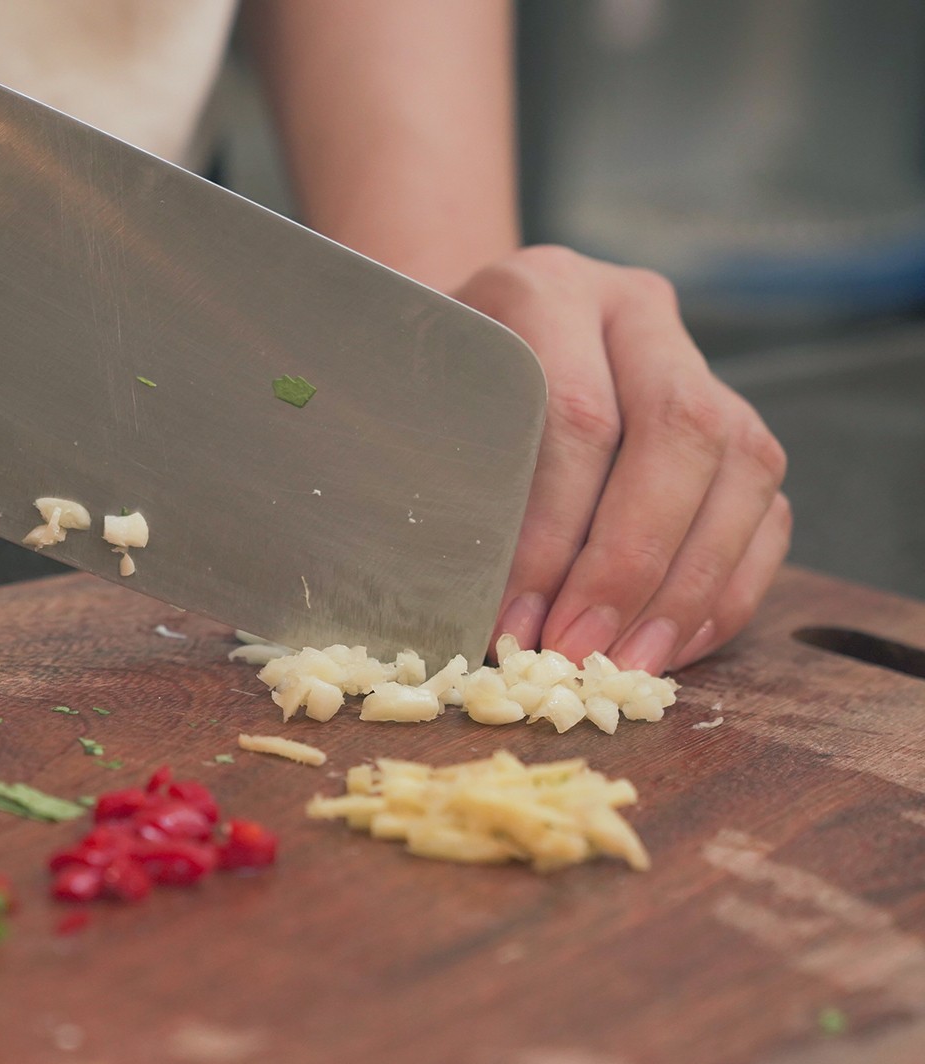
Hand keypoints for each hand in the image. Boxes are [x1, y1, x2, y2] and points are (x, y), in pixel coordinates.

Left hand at [455, 246, 791, 673]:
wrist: (465, 341)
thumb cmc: (422, 393)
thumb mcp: (406, 407)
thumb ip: (432, 478)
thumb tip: (461, 607)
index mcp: (544, 290)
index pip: (576, 415)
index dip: (552, 534)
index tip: (515, 622)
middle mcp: (633, 310)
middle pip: (679, 434)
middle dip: (631, 564)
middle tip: (579, 651)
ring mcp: (698, 361)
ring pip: (743, 468)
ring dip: (689, 586)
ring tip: (631, 664)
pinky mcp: (736, 422)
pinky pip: (766, 510)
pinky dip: (726, 589)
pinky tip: (673, 646)